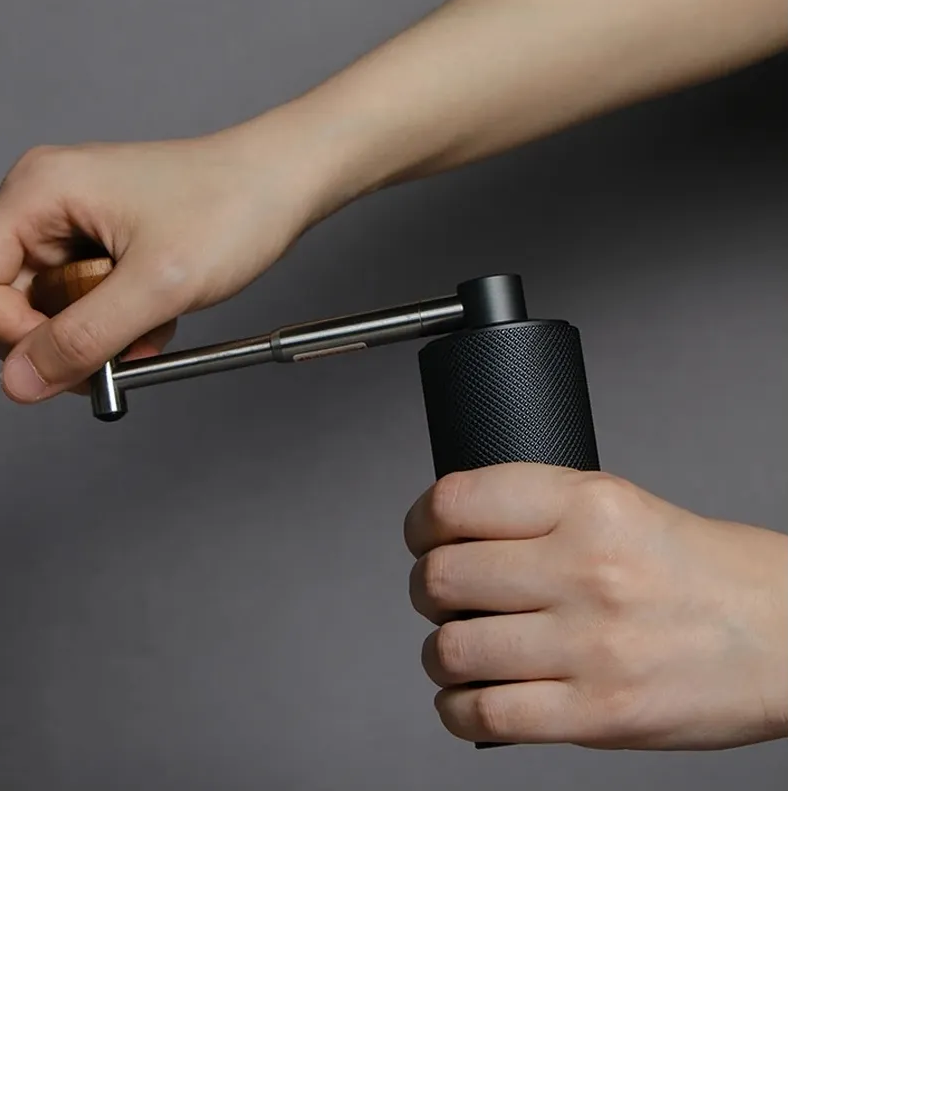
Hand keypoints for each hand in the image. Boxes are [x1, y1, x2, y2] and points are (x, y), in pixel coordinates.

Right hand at [0, 106, 346, 401]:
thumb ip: (82, 338)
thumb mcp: (155, 287)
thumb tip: (21, 382)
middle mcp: (44, 200)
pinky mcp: (99, 240)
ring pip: (50, 308)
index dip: (13, 334)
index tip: (64, 362)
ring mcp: (71, 220)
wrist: (286, 182)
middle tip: (116, 357)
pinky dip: (116, 323)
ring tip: (148, 331)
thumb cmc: (231, 206)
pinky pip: (83, 300)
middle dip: (62, 340)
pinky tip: (154, 318)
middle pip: (8, 299)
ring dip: (96, 337)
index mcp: (39, 190)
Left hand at [404, 464, 787, 747]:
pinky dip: (459, 709)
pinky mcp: (597, 714)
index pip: (458, 501)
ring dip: (440, 654)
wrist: (794, 638)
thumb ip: (550, 517)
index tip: (424, 535)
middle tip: (442, 598)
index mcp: (593, 504)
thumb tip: (460, 538)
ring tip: (461, 651)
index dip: (422, 523)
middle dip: (427, 591)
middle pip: (442, 579)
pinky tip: (472, 698)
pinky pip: (484, 715)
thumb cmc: (714, 575)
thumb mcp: (632, 510)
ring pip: (452, 650)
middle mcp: (586, 569)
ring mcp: (590, 645)